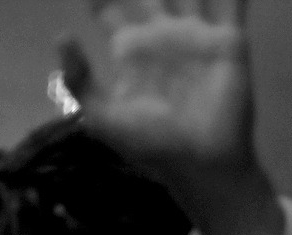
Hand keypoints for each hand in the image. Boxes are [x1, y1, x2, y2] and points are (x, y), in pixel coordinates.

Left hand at [61, 0, 283, 234]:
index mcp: (132, 51)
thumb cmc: (148, 144)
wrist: (198, 161)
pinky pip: (231, 0)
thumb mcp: (102, 117)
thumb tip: (60, 35)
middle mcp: (163, 37)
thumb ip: (79, 80)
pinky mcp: (227, 40)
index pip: (112, 10)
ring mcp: (196, 36)